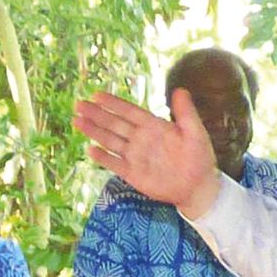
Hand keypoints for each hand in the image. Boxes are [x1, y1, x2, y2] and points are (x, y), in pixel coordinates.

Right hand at [73, 89, 222, 215]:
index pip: (129, 111)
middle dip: (96, 114)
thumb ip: (185, 112)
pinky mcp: (133, 174)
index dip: (113, 103)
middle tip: (78, 105)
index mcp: (153, 126)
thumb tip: (180, 89)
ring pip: (110, 141)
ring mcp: (135, 156)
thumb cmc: (199, 158)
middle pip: (114, 124)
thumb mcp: (195, 132)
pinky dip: (103, 158)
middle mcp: (140, 139)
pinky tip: (90, 149)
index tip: (96, 94)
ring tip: (77, 121)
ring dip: (94, 131)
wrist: (198, 187)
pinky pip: (114, 164)